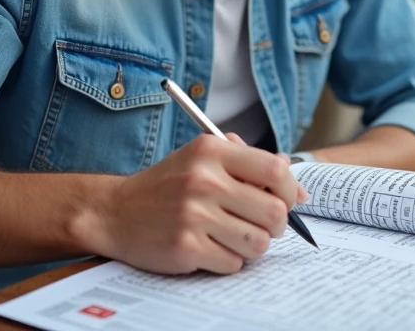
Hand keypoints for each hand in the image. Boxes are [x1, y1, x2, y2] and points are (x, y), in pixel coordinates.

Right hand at [76, 134, 306, 274]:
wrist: (114, 211)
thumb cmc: (168, 185)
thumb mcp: (203, 158)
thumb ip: (251, 166)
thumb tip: (300, 192)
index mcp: (211, 150)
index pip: (276, 170)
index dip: (289, 190)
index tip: (286, 200)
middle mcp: (203, 180)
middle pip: (274, 212)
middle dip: (276, 224)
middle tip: (263, 224)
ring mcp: (194, 215)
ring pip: (258, 242)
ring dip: (253, 245)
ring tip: (235, 236)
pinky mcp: (186, 247)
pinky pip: (234, 263)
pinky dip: (230, 260)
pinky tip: (211, 247)